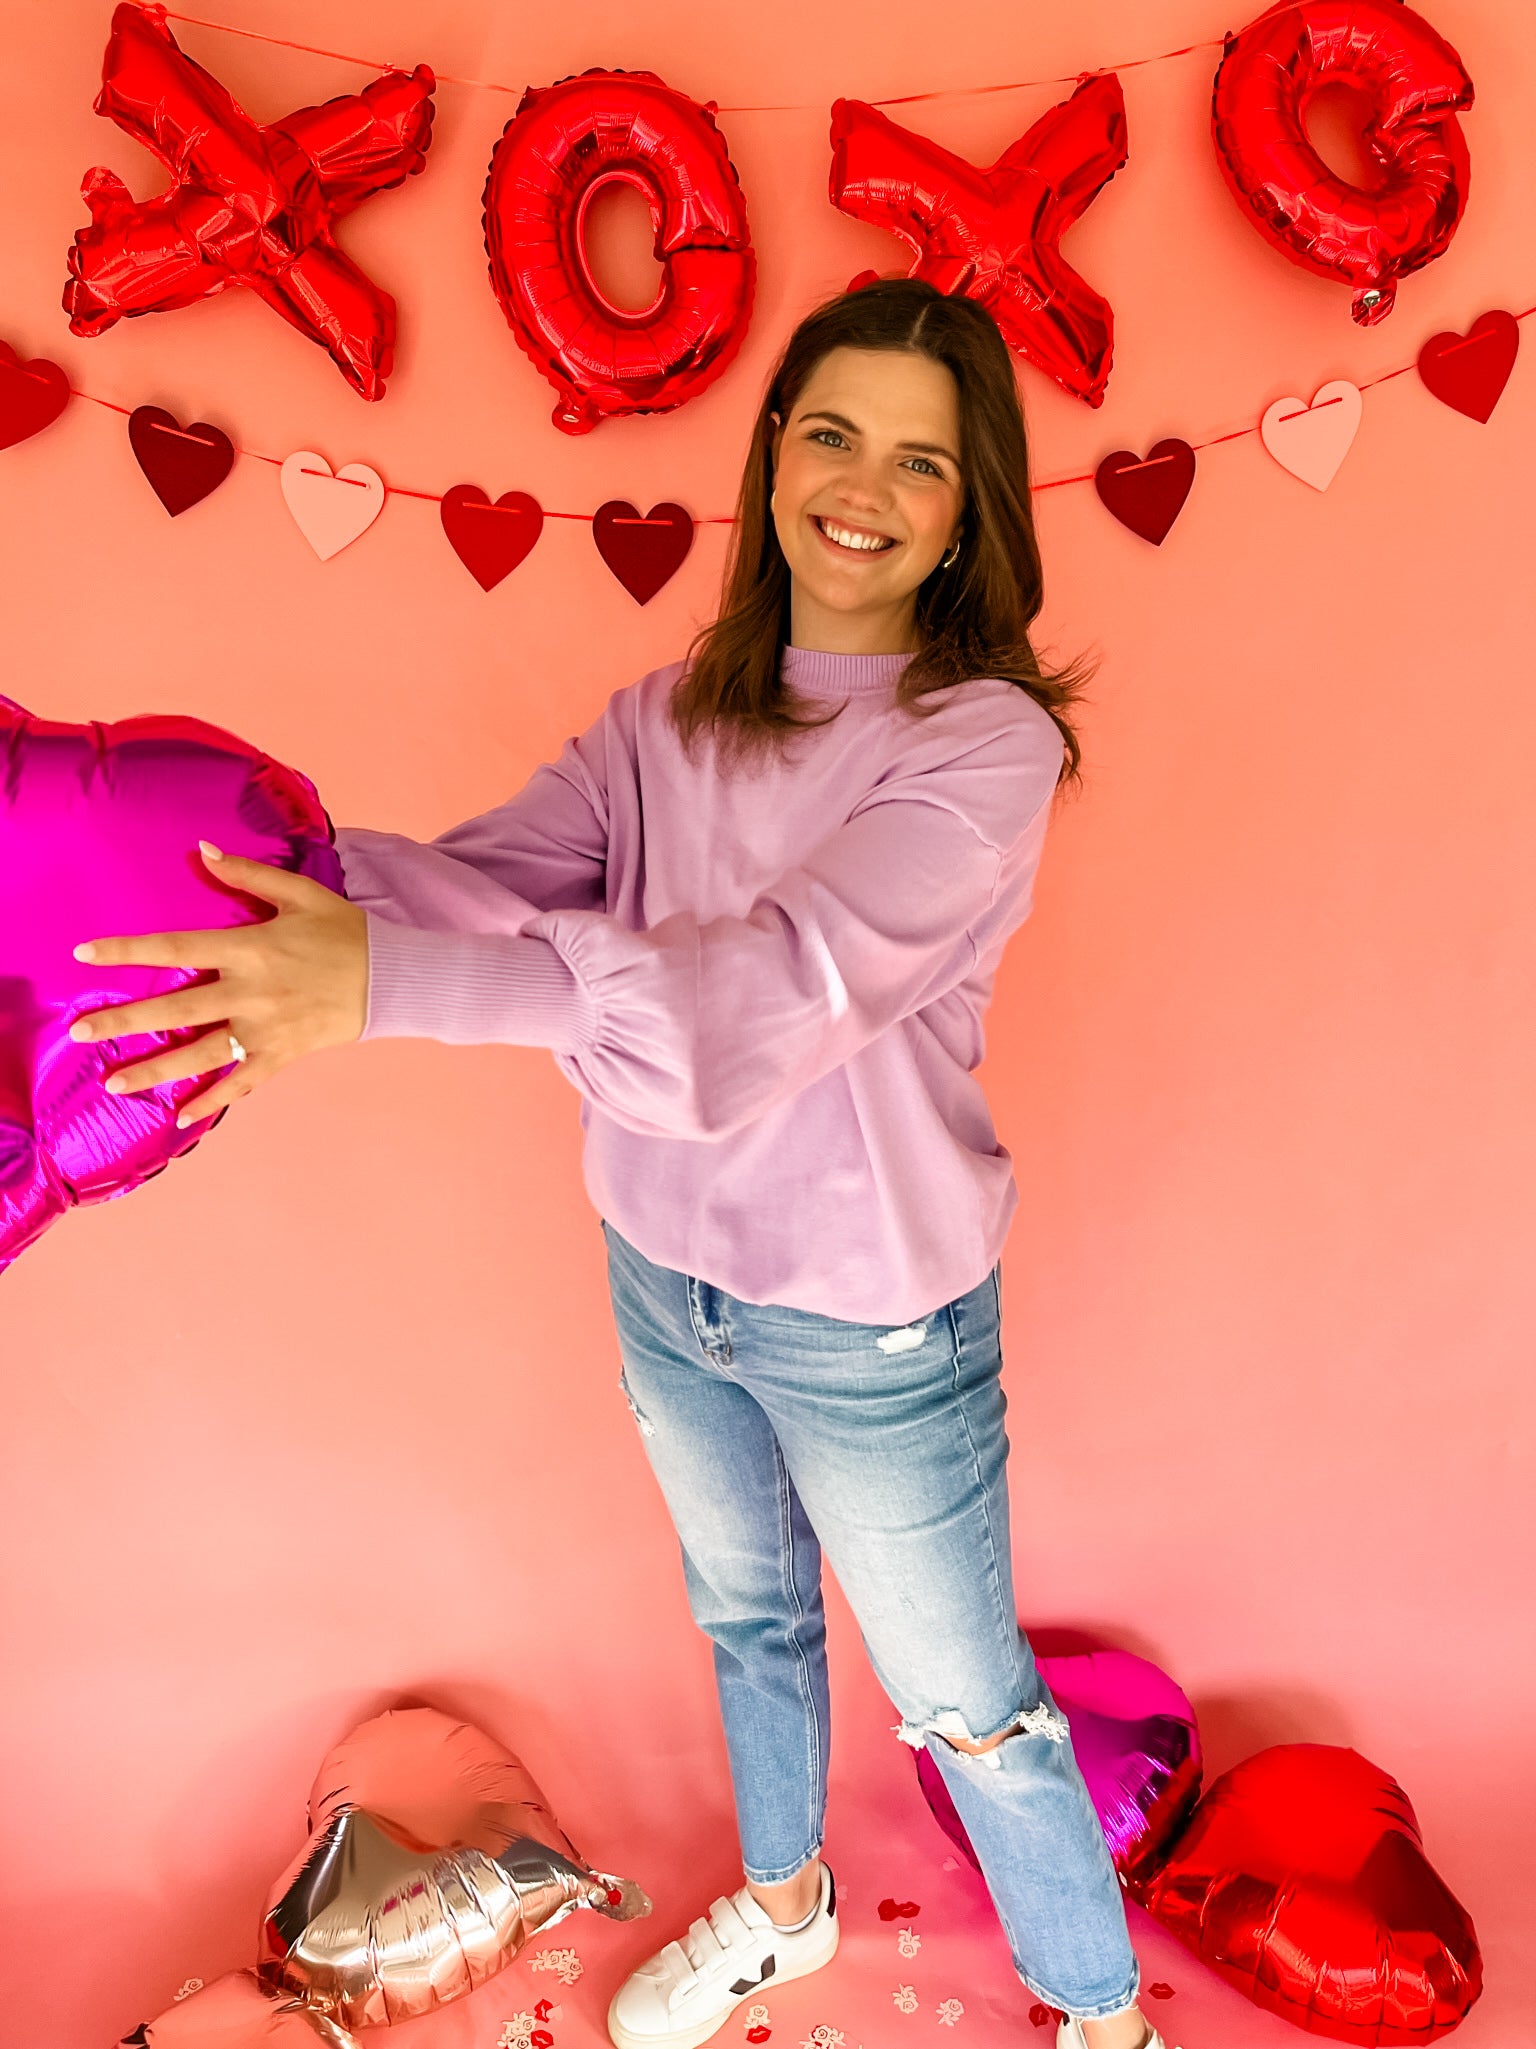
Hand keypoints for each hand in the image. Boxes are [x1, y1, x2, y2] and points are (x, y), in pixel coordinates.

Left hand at [70, 841, 367, 1126]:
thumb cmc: (345, 931)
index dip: (128, 951)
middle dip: (124, 1020)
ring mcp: (264, 1028)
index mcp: (249, 948)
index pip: (176, 947)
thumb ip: (247, 874)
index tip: (86, 955)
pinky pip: (241, 1082)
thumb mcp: (300, 893)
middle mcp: (249, 991)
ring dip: (154, 1070)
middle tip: (79, 1031)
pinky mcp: (282, 1054)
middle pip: (176, 1007)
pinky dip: (212, 1100)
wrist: (394, 976)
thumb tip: (202, 849)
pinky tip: (182, 1116)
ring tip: (114, 1084)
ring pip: (200, 1052)